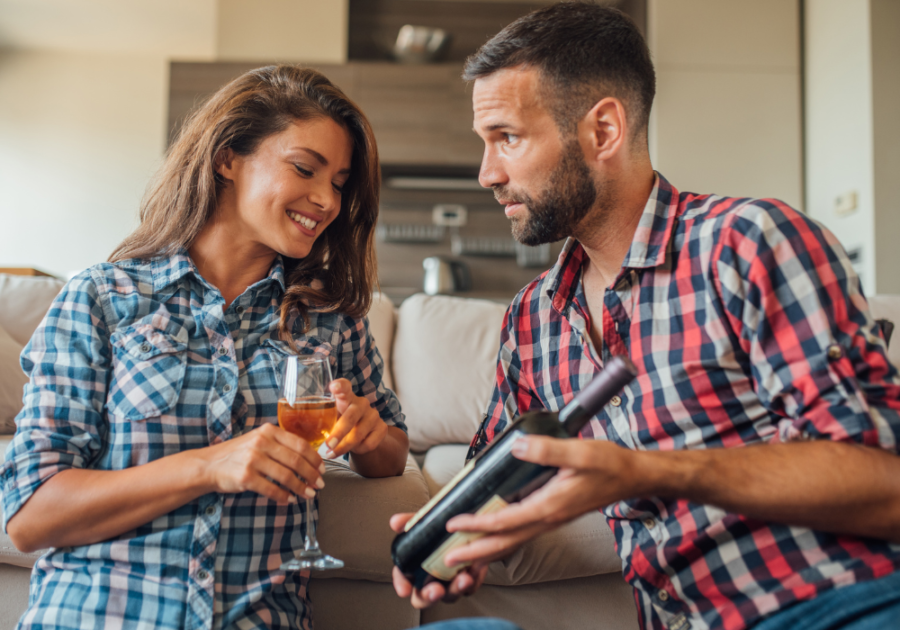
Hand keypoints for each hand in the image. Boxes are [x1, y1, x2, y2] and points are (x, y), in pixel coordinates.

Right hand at [200, 423, 324, 502]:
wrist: (209, 465)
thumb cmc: (238, 454)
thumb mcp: (259, 440)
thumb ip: (280, 445)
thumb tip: (308, 460)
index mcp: (268, 431)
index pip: (300, 444)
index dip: (314, 458)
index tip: (322, 469)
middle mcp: (261, 442)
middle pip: (296, 460)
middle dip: (312, 475)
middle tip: (320, 484)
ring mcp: (252, 459)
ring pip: (286, 476)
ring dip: (301, 487)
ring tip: (309, 494)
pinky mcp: (246, 477)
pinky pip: (271, 489)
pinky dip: (284, 496)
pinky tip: (290, 499)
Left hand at [324, 379, 387, 457]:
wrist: (364, 437)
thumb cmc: (340, 425)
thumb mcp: (331, 420)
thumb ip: (321, 420)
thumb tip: (301, 429)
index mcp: (345, 397)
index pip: (344, 387)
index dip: (340, 386)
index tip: (334, 387)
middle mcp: (361, 403)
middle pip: (350, 417)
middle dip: (338, 433)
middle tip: (328, 445)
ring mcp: (373, 415)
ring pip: (358, 434)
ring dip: (343, 447)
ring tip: (332, 454)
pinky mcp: (382, 428)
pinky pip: (368, 444)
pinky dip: (358, 450)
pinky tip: (354, 449)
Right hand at [389, 513, 488, 608]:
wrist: (465, 524)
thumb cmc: (439, 526)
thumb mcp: (424, 521)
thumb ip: (409, 521)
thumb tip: (395, 522)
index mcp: (414, 566)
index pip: (403, 579)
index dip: (401, 585)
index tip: (404, 590)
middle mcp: (430, 579)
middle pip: (423, 598)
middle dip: (428, 597)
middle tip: (436, 590)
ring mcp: (449, 582)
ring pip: (449, 595)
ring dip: (456, 589)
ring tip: (464, 578)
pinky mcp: (468, 580)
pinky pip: (470, 588)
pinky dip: (474, 581)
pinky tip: (477, 568)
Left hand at [440, 436, 636, 568]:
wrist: (630, 476)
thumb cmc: (608, 464)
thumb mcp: (580, 452)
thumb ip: (548, 450)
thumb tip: (518, 446)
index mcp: (550, 506)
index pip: (506, 521)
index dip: (477, 524)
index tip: (453, 524)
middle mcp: (548, 518)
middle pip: (505, 542)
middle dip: (475, 552)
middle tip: (447, 560)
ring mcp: (551, 520)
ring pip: (513, 542)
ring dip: (486, 550)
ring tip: (463, 556)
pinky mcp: (552, 515)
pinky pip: (522, 534)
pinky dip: (502, 541)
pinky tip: (492, 538)